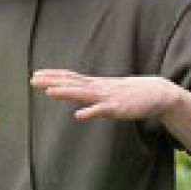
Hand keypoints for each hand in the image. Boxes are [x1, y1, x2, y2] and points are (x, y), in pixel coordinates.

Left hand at [30, 69, 180, 123]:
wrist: (157, 94)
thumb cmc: (132, 94)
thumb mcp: (109, 92)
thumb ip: (94, 95)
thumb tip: (80, 102)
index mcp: (96, 84)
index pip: (71, 77)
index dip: (53, 76)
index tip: (36, 74)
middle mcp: (98, 88)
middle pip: (71, 83)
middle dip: (52, 81)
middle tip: (33, 79)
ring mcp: (107, 97)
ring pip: (83, 94)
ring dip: (66, 92)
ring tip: (49, 92)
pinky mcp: (117, 108)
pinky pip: (102, 111)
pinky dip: (90, 112)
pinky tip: (78, 115)